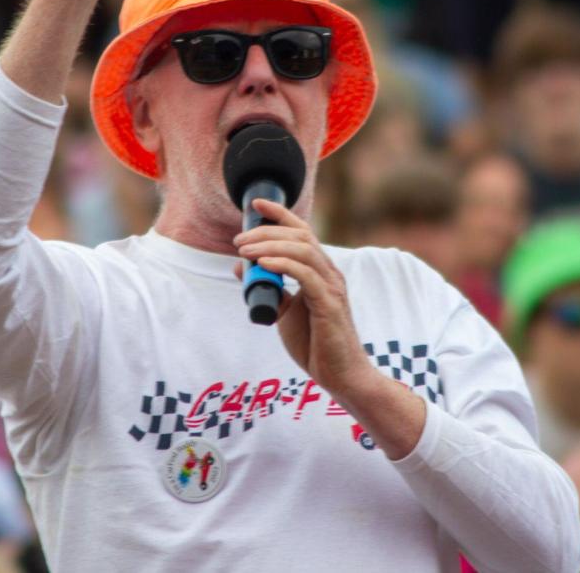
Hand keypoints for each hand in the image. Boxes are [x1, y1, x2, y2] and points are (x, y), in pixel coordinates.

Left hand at [233, 199, 375, 395]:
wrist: (340, 374)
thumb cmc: (316, 343)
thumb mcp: (285, 310)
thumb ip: (268, 287)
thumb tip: (242, 268)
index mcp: (321, 271)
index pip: (302, 232)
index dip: (280, 214)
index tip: (255, 204)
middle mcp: (329, 273)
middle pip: (300, 236)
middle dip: (267, 231)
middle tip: (239, 240)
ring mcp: (332, 287)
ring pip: (302, 251)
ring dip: (269, 246)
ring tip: (245, 251)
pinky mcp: (329, 304)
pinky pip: (305, 276)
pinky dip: (282, 265)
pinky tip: (262, 265)